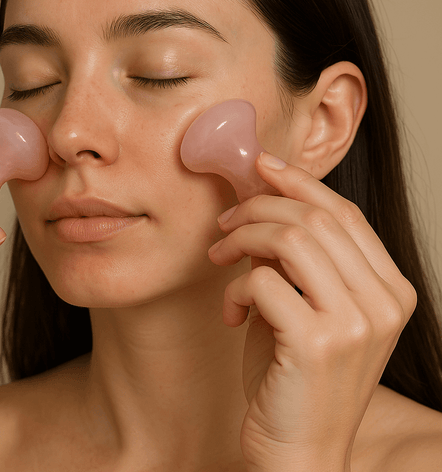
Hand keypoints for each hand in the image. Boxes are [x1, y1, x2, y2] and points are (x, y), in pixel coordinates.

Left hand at [208, 152, 415, 470]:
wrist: (299, 452)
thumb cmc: (296, 379)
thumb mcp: (304, 310)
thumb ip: (294, 262)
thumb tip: (261, 209)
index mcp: (389, 289)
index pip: (345, 213)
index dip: (300, 182)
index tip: (263, 165)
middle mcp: (382, 301)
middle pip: (315, 218)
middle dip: (258, 208)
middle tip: (225, 223)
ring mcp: (355, 323)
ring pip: (288, 239)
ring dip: (242, 239)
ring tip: (219, 258)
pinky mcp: (316, 343)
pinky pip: (262, 281)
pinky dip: (236, 288)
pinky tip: (231, 313)